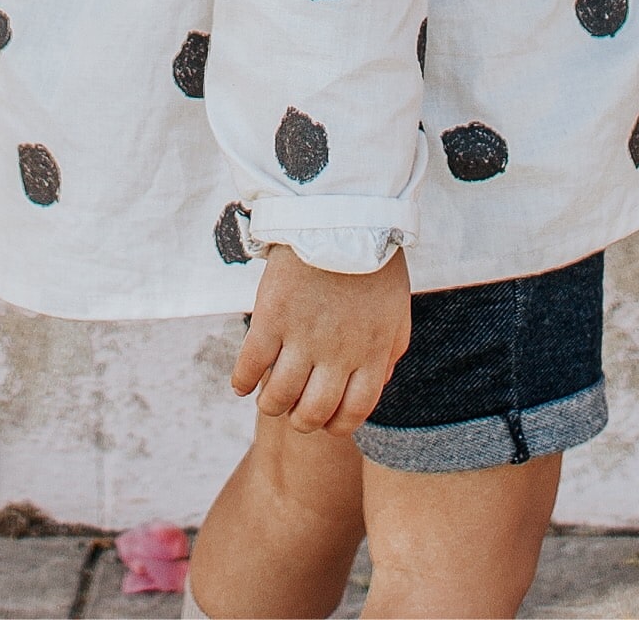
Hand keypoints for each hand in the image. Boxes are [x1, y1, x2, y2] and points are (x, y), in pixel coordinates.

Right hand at [231, 244, 411, 435]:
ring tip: (268, 397)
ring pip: (279, 397)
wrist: (343, 213)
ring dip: (271, 405)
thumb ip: (390, 351)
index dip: (337, 425)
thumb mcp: (397, 310)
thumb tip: (378, 385)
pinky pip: (250, 365)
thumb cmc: (374, 260)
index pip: (353, 413)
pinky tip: (241, 384)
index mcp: (371, 353)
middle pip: (313, 413)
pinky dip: (242, 382)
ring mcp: (302, 337)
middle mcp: (337, 354)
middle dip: (302, 420)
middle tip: (294, 410)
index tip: (326, 420)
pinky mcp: (272, 316)